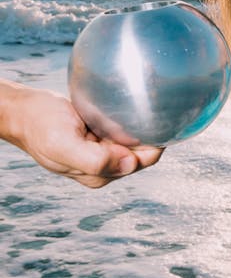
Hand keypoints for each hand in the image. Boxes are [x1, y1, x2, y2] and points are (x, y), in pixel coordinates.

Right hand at [9, 85, 162, 188]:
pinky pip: (123, 128)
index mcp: (99, 174)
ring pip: (135, 139)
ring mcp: (103, 150)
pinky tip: (130, 105)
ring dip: (140, 125)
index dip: (154, 144)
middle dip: (150, 133)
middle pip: (142, 151)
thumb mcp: (63, 145)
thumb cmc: (40, 127)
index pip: (141, 161)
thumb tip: (128, 163)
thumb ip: (95, 160)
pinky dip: (129, 118)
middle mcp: (105, 165)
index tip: (160, 121)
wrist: (24, 112)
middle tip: (152, 106)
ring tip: (143, 103)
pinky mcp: (100, 134)